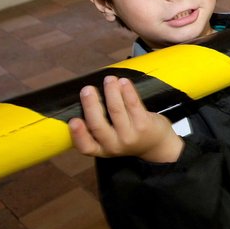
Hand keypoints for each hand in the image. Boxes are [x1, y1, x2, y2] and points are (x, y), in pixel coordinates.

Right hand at [69, 76, 183, 162]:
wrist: (157, 144)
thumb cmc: (128, 136)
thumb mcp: (111, 139)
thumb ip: (98, 125)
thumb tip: (85, 97)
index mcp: (102, 149)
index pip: (86, 146)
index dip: (78, 134)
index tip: (73, 120)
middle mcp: (114, 145)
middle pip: (98, 125)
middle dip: (91, 105)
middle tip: (87, 89)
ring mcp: (130, 135)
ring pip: (116, 111)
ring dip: (111, 92)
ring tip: (109, 79)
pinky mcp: (144, 124)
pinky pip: (133, 104)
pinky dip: (127, 91)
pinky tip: (123, 81)